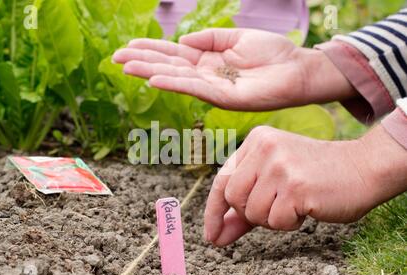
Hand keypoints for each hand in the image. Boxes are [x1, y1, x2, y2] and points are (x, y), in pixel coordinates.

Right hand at [113, 28, 356, 110]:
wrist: (298, 69)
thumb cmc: (272, 53)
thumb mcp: (236, 37)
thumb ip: (210, 37)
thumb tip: (183, 41)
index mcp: (208, 60)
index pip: (173, 54)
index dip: (150, 49)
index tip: (127, 46)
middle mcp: (206, 75)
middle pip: (169, 66)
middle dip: (142, 62)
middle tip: (115, 59)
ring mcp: (214, 87)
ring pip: (177, 78)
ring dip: (151, 72)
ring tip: (127, 67)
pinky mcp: (225, 97)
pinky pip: (196, 89)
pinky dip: (175, 84)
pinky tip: (155, 79)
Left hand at [205, 125, 406, 246]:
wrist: (361, 169)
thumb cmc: (315, 176)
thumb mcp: (274, 181)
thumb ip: (243, 206)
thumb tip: (216, 236)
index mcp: (256, 141)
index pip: (222, 180)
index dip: (213, 211)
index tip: (211, 234)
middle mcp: (264, 148)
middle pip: (233, 198)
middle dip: (250, 214)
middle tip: (275, 208)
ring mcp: (280, 166)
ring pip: (253, 212)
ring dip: (272, 219)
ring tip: (294, 204)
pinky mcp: (295, 186)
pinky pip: (276, 221)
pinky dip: (289, 223)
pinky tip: (305, 208)